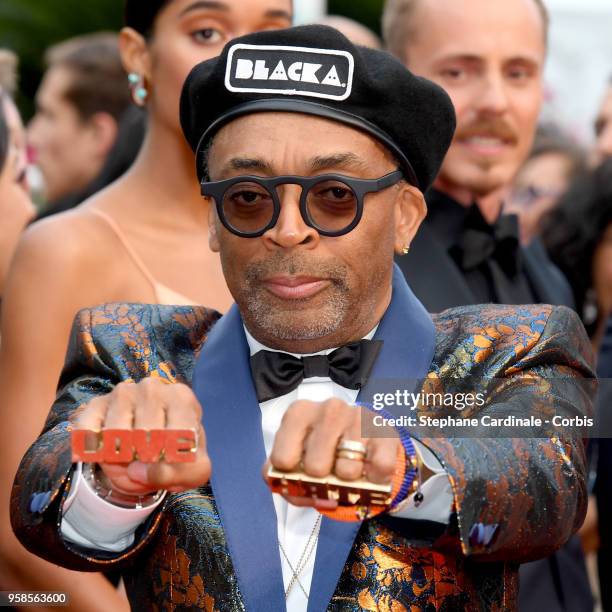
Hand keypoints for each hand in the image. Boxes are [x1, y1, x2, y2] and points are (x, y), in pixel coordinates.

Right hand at [72, 379, 210, 495]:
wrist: (149, 449)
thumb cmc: (176, 452)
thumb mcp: (192, 470)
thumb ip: (178, 474)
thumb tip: (137, 471)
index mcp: (182, 398)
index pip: (178, 434)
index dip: (172, 459)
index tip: (169, 462)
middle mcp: (153, 388)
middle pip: (146, 434)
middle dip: (145, 458)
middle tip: (148, 458)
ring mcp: (123, 392)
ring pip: (115, 433)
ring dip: (120, 455)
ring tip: (130, 452)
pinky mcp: (96, 403)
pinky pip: (88, 431)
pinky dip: (93, 449)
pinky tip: (105, 450)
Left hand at [265, 399, 399, 508]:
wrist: (363, 439)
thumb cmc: (322, 451)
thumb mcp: (297, 462)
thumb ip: (290, 485)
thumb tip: (316, 499)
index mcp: (298, 414)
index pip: (282, 459)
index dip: (291, 477)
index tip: (299, 475)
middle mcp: (328, 409)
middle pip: (315, 468)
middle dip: (322, 481)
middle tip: (328, 475)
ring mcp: (357, 416)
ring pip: (347, 471)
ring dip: (349, 482)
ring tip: (348, 471)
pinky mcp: (383, 428)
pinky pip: (380, 468)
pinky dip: (375, 479)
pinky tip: (370, 471)